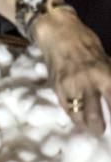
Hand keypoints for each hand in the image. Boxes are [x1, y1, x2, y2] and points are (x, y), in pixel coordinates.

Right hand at [32, 8, 110, 133]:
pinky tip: (79, 117)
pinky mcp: (57, 88)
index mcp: (104, 74)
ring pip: (79, 117)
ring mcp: (70, 86)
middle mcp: (87, 83)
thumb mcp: (104, 60)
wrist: (58, 32)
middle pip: (95, 117)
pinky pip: (67, 109)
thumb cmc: (85, 43)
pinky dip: (74, 116)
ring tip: (92, 127)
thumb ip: (108, 77)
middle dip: (100, 127)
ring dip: (87, 126)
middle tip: (102, 129)